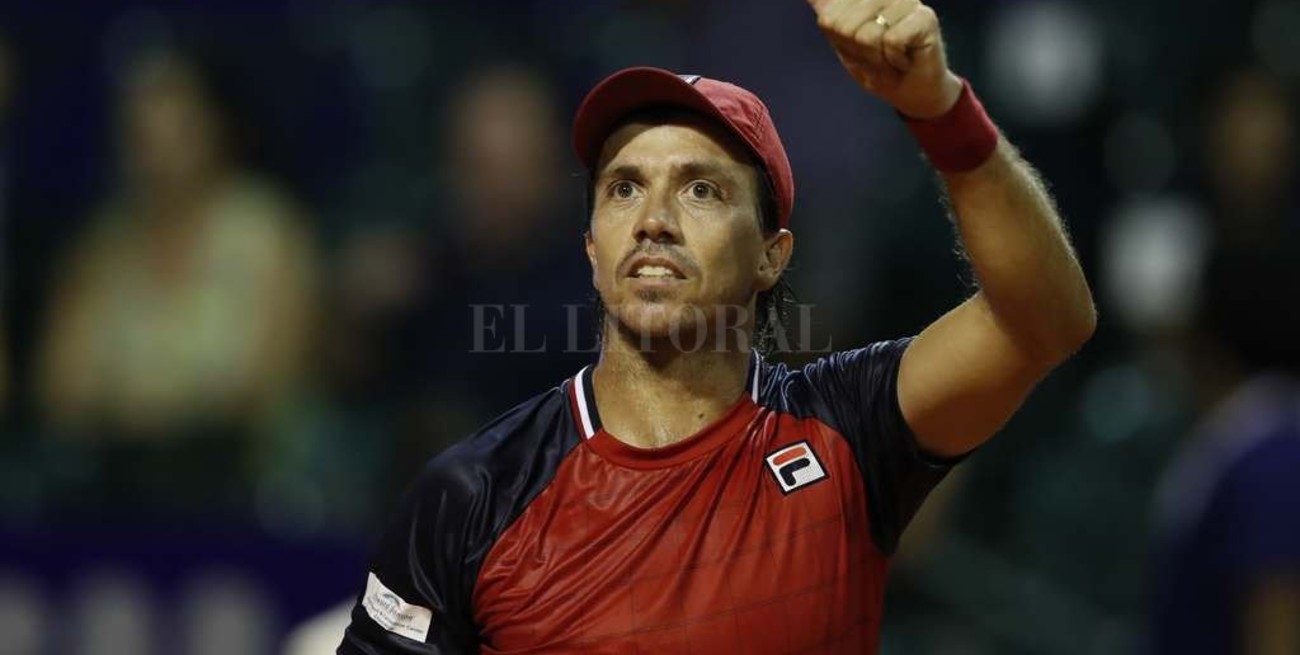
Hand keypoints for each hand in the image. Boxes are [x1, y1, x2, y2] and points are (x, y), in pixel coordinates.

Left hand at [807, 0, 961, 118]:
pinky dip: (893, 61)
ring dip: (876, 59)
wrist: (910, 91)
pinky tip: (904, 59)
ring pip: (867, 35)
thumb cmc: (878, 64)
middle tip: (877, 55)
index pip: (829, 19)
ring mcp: (906, 1)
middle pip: (844, 26)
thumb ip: (827, 10)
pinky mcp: (924, 17)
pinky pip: (891, 42)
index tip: (857, 47)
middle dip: (858, 51)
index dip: (839, 42)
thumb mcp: (842, 39)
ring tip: (890, 58)